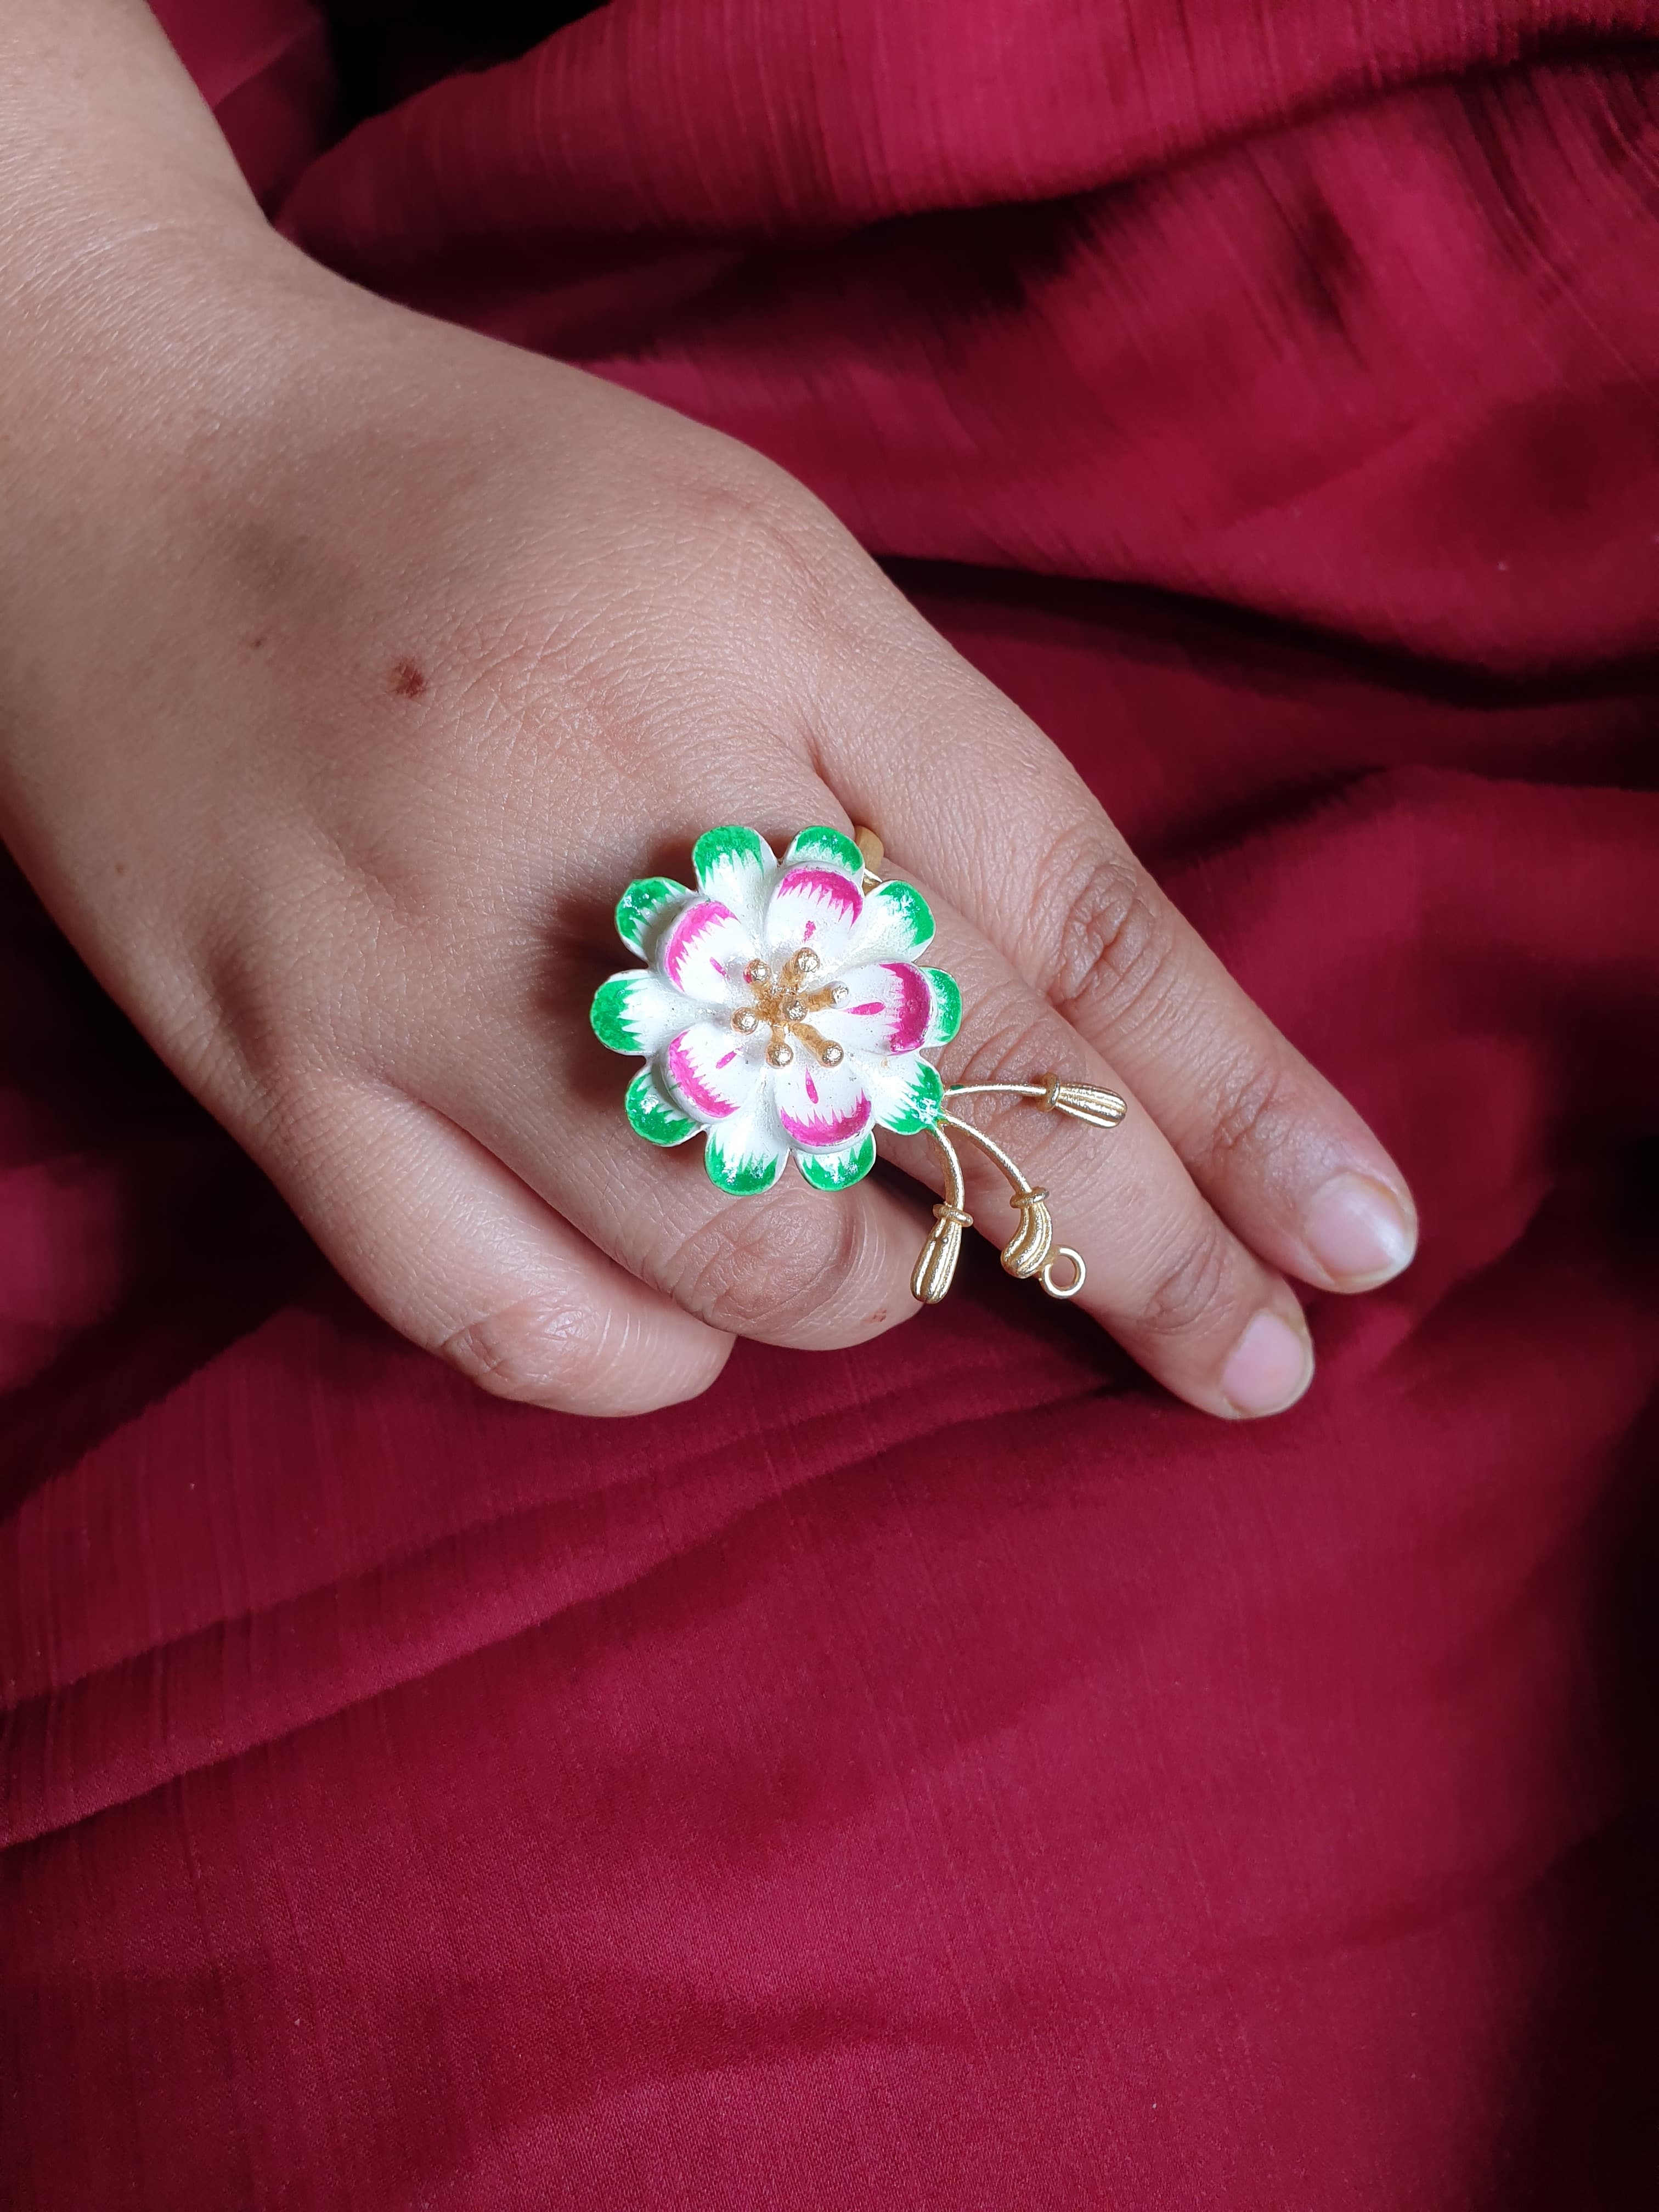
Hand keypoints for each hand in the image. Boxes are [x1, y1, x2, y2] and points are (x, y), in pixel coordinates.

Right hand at [0, 218, 1415, 1420]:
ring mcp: (416, 955)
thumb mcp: (742, 555)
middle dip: (1127, 1255)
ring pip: (737, 1248)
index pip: (1061, 908)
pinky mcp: (271, 1072)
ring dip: (862, 1288)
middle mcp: (596, 791)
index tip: (1354, 1242)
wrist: (102, 454)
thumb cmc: (464, 500)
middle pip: (933, 1097)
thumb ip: (910, 769)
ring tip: (870, 1250)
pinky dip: (649, 1355)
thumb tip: (1059, 1032)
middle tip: (1236, 1358)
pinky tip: (687, 1306)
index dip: (1233, 1099)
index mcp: (754, 616)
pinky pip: (512, 1322)